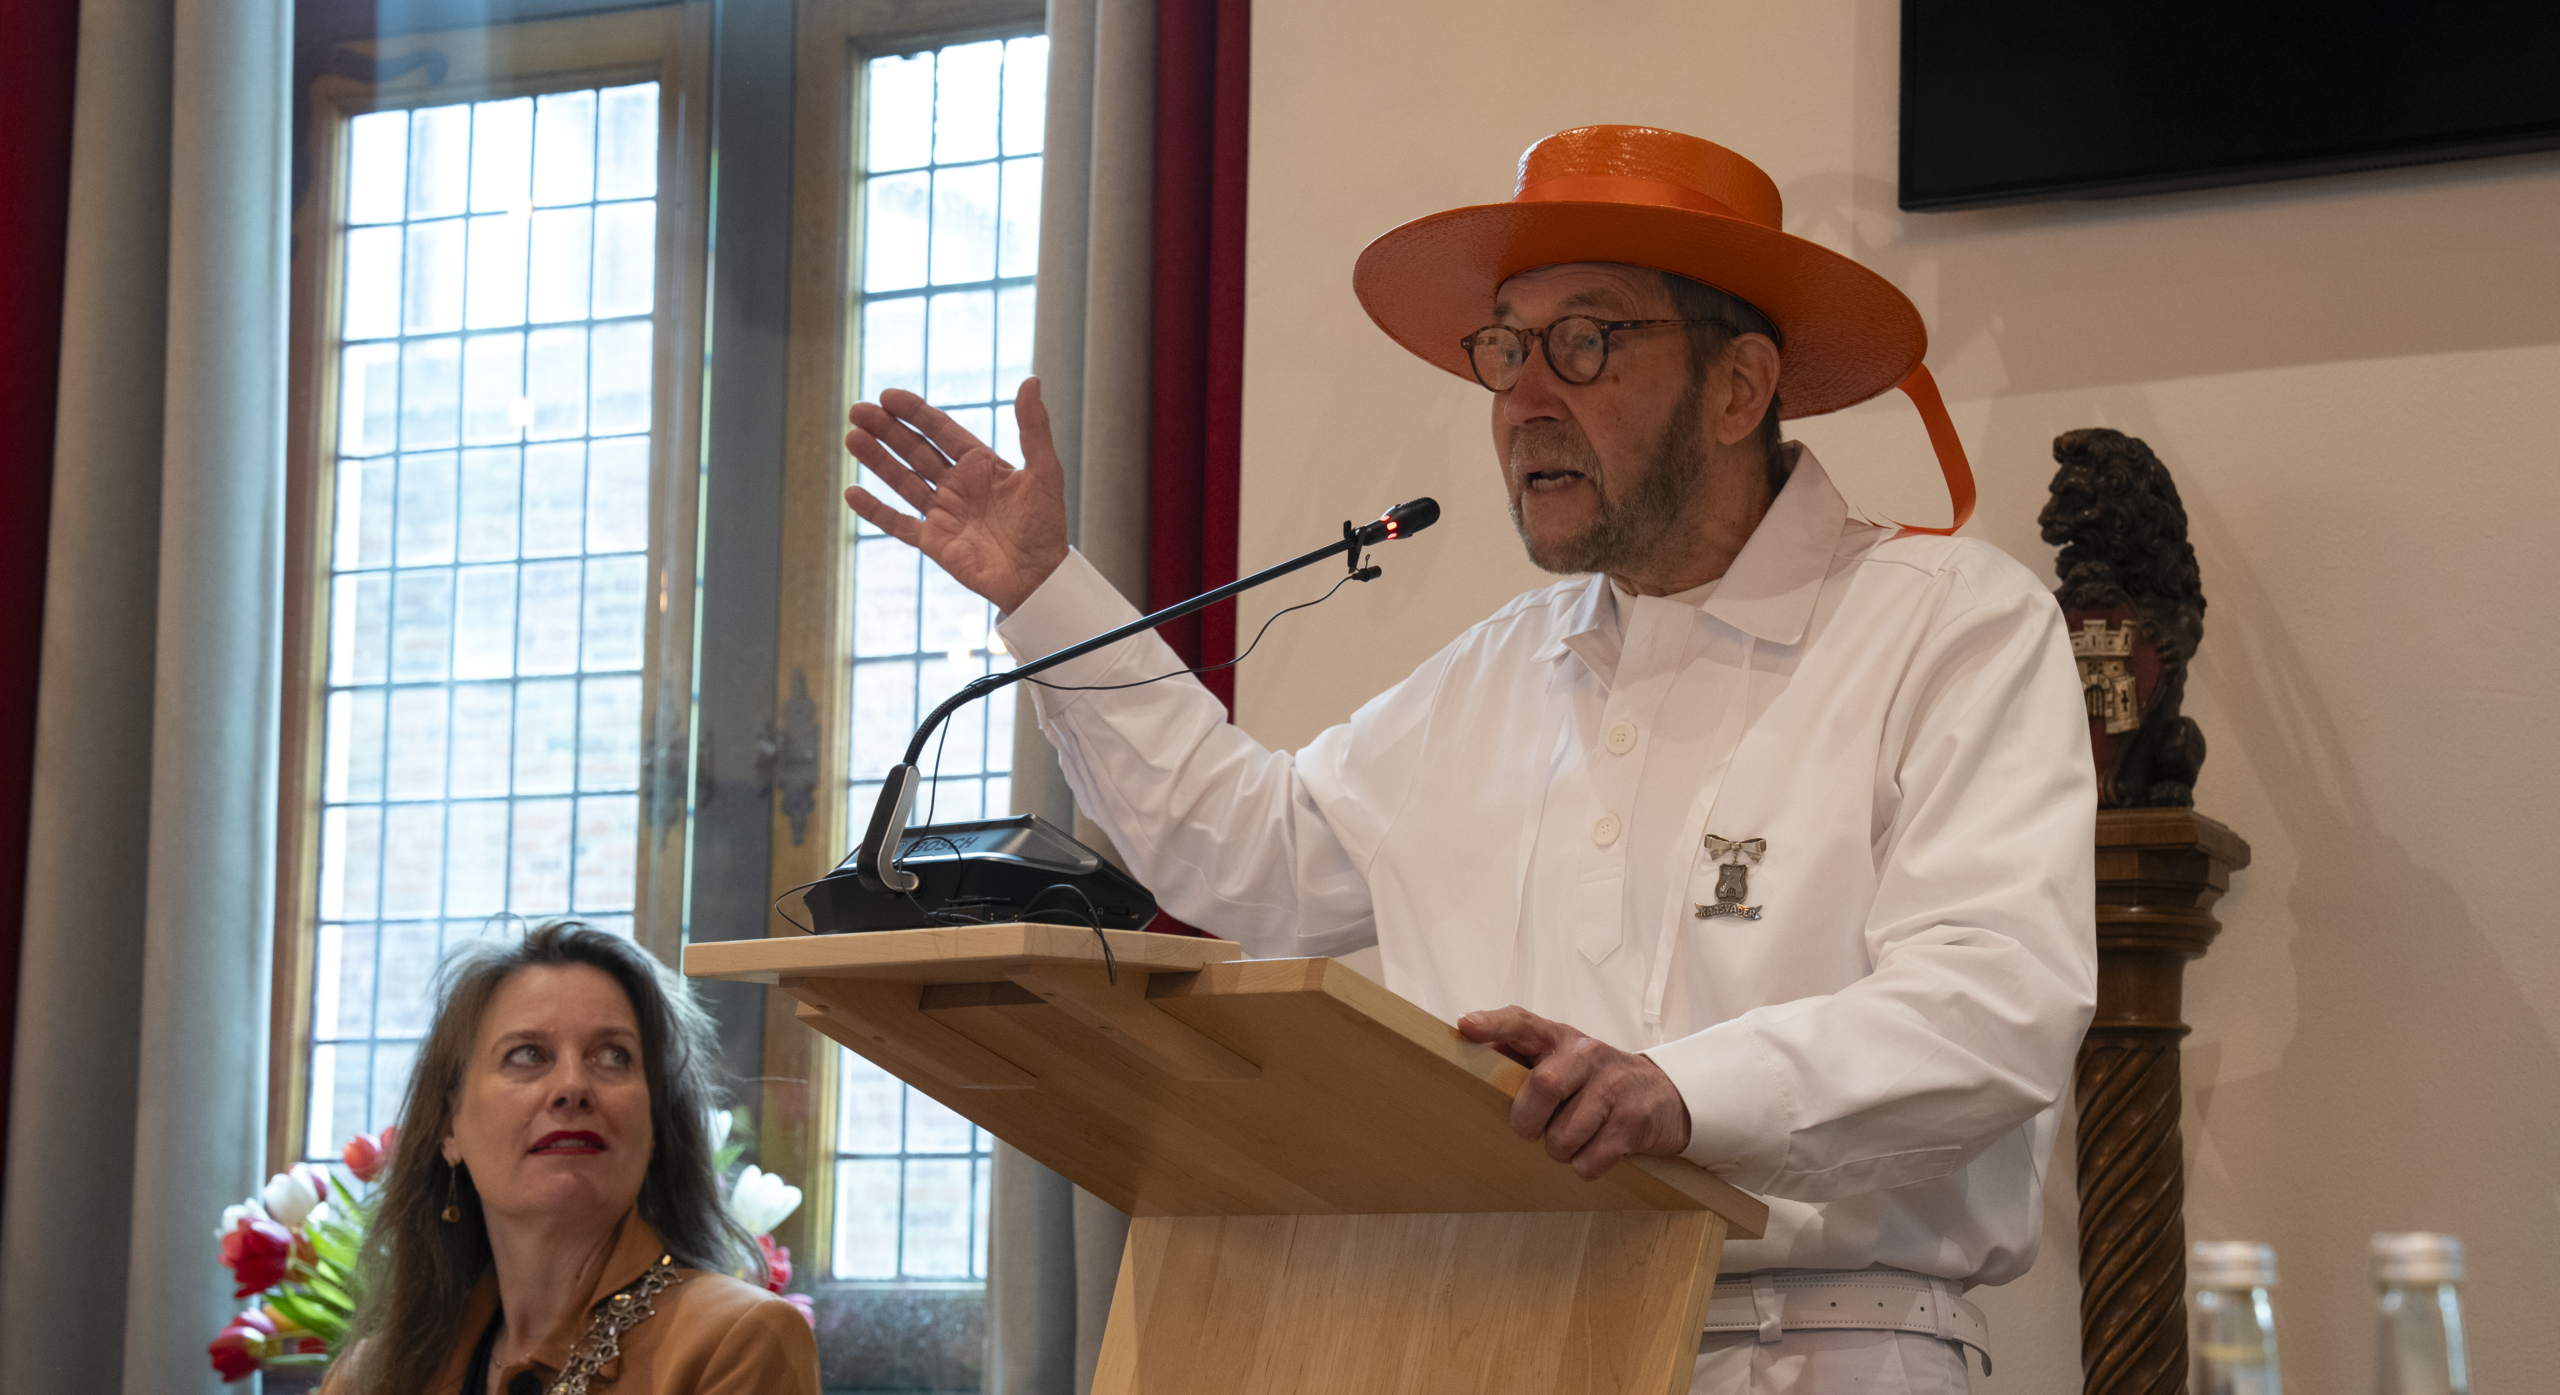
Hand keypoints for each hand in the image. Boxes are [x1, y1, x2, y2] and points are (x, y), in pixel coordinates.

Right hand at [843, 378, 1069, 613]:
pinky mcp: (934, 542)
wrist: (1040, 577)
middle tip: (858, 411)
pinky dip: (875, 510)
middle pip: (915, 450)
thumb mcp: (1044, 471)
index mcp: (981, 464)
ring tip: (852, 437)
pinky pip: (898, 523)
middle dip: (887, 430)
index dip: (915, 413)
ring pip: (903, 480)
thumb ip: (1033, 427)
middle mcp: (958, 485)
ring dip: (877, 460)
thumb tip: (1031, 380)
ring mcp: (943, 513)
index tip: (888, 396)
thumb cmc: (1046, 525)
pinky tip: (852, 492)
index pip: (941, 431)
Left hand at [1457, 1005, 1691, 1180]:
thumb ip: (1521, 1054)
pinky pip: (1590, 1161)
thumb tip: (1473, 1045)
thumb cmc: (1595, 1079)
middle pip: (1543, 1087)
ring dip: (1559, 1150)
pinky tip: (1593, 1150)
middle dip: (1528, 1122)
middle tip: (1531, 1130)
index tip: (1466, 1026)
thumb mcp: (1562, 1058)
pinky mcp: (1632, 1123)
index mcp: (1560, 1039)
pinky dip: (1584, 1166)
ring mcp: (1614, 1088)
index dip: (1494, 1024)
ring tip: (1569, 1139)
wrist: (1663, 1095)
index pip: (1523, 1022)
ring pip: (1564, 1136)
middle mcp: (1588, 1055)